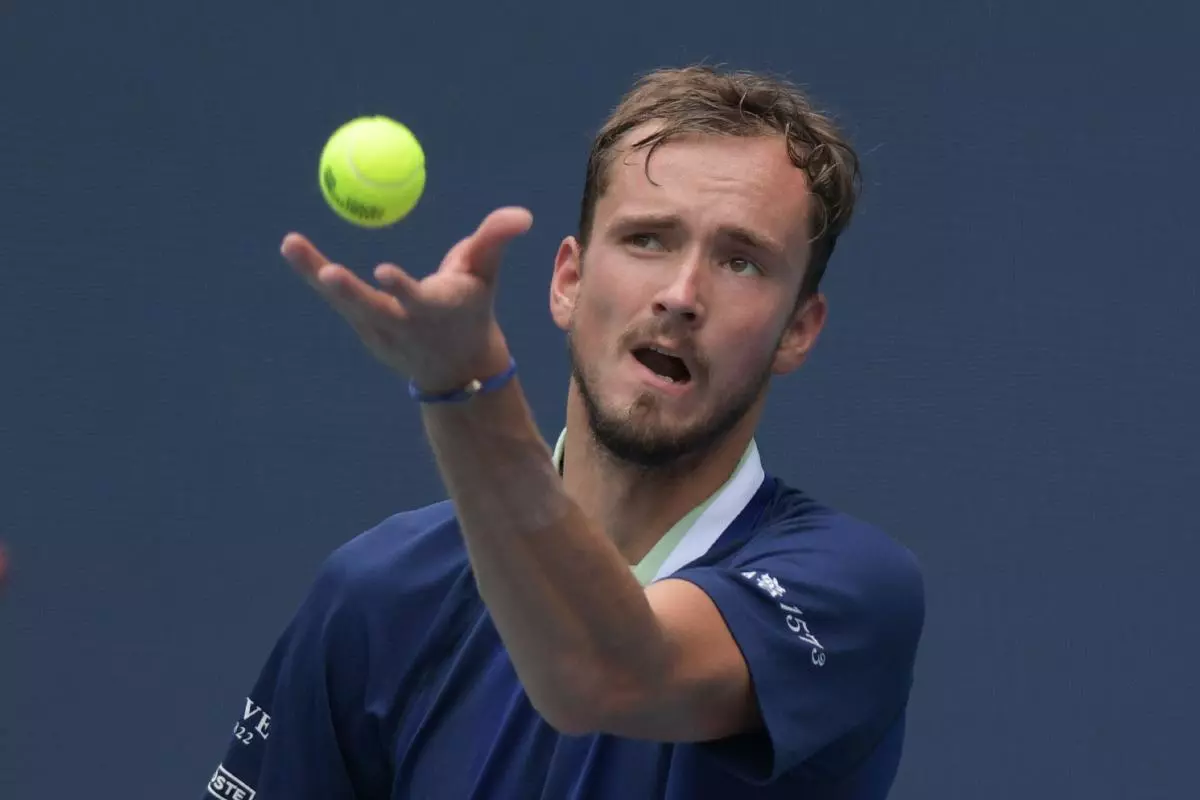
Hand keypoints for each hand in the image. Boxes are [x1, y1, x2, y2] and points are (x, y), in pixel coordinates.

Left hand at [281, 207, 533, 391]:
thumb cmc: (470, 308)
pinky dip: (315, 273)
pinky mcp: (362, 328)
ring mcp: (377, 331)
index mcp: (435, 310)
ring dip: (314, 273)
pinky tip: (296, 250)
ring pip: (344, 301)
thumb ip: (495, 241)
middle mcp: (402, 325)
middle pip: (370, 308)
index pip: (415, 300)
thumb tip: (523, 214)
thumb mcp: (485, 275)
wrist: (455, 367)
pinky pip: (336, 297)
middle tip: (326, 270)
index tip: (383, 272)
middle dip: (348, 292)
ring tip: (290, 243)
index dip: (400, 288)